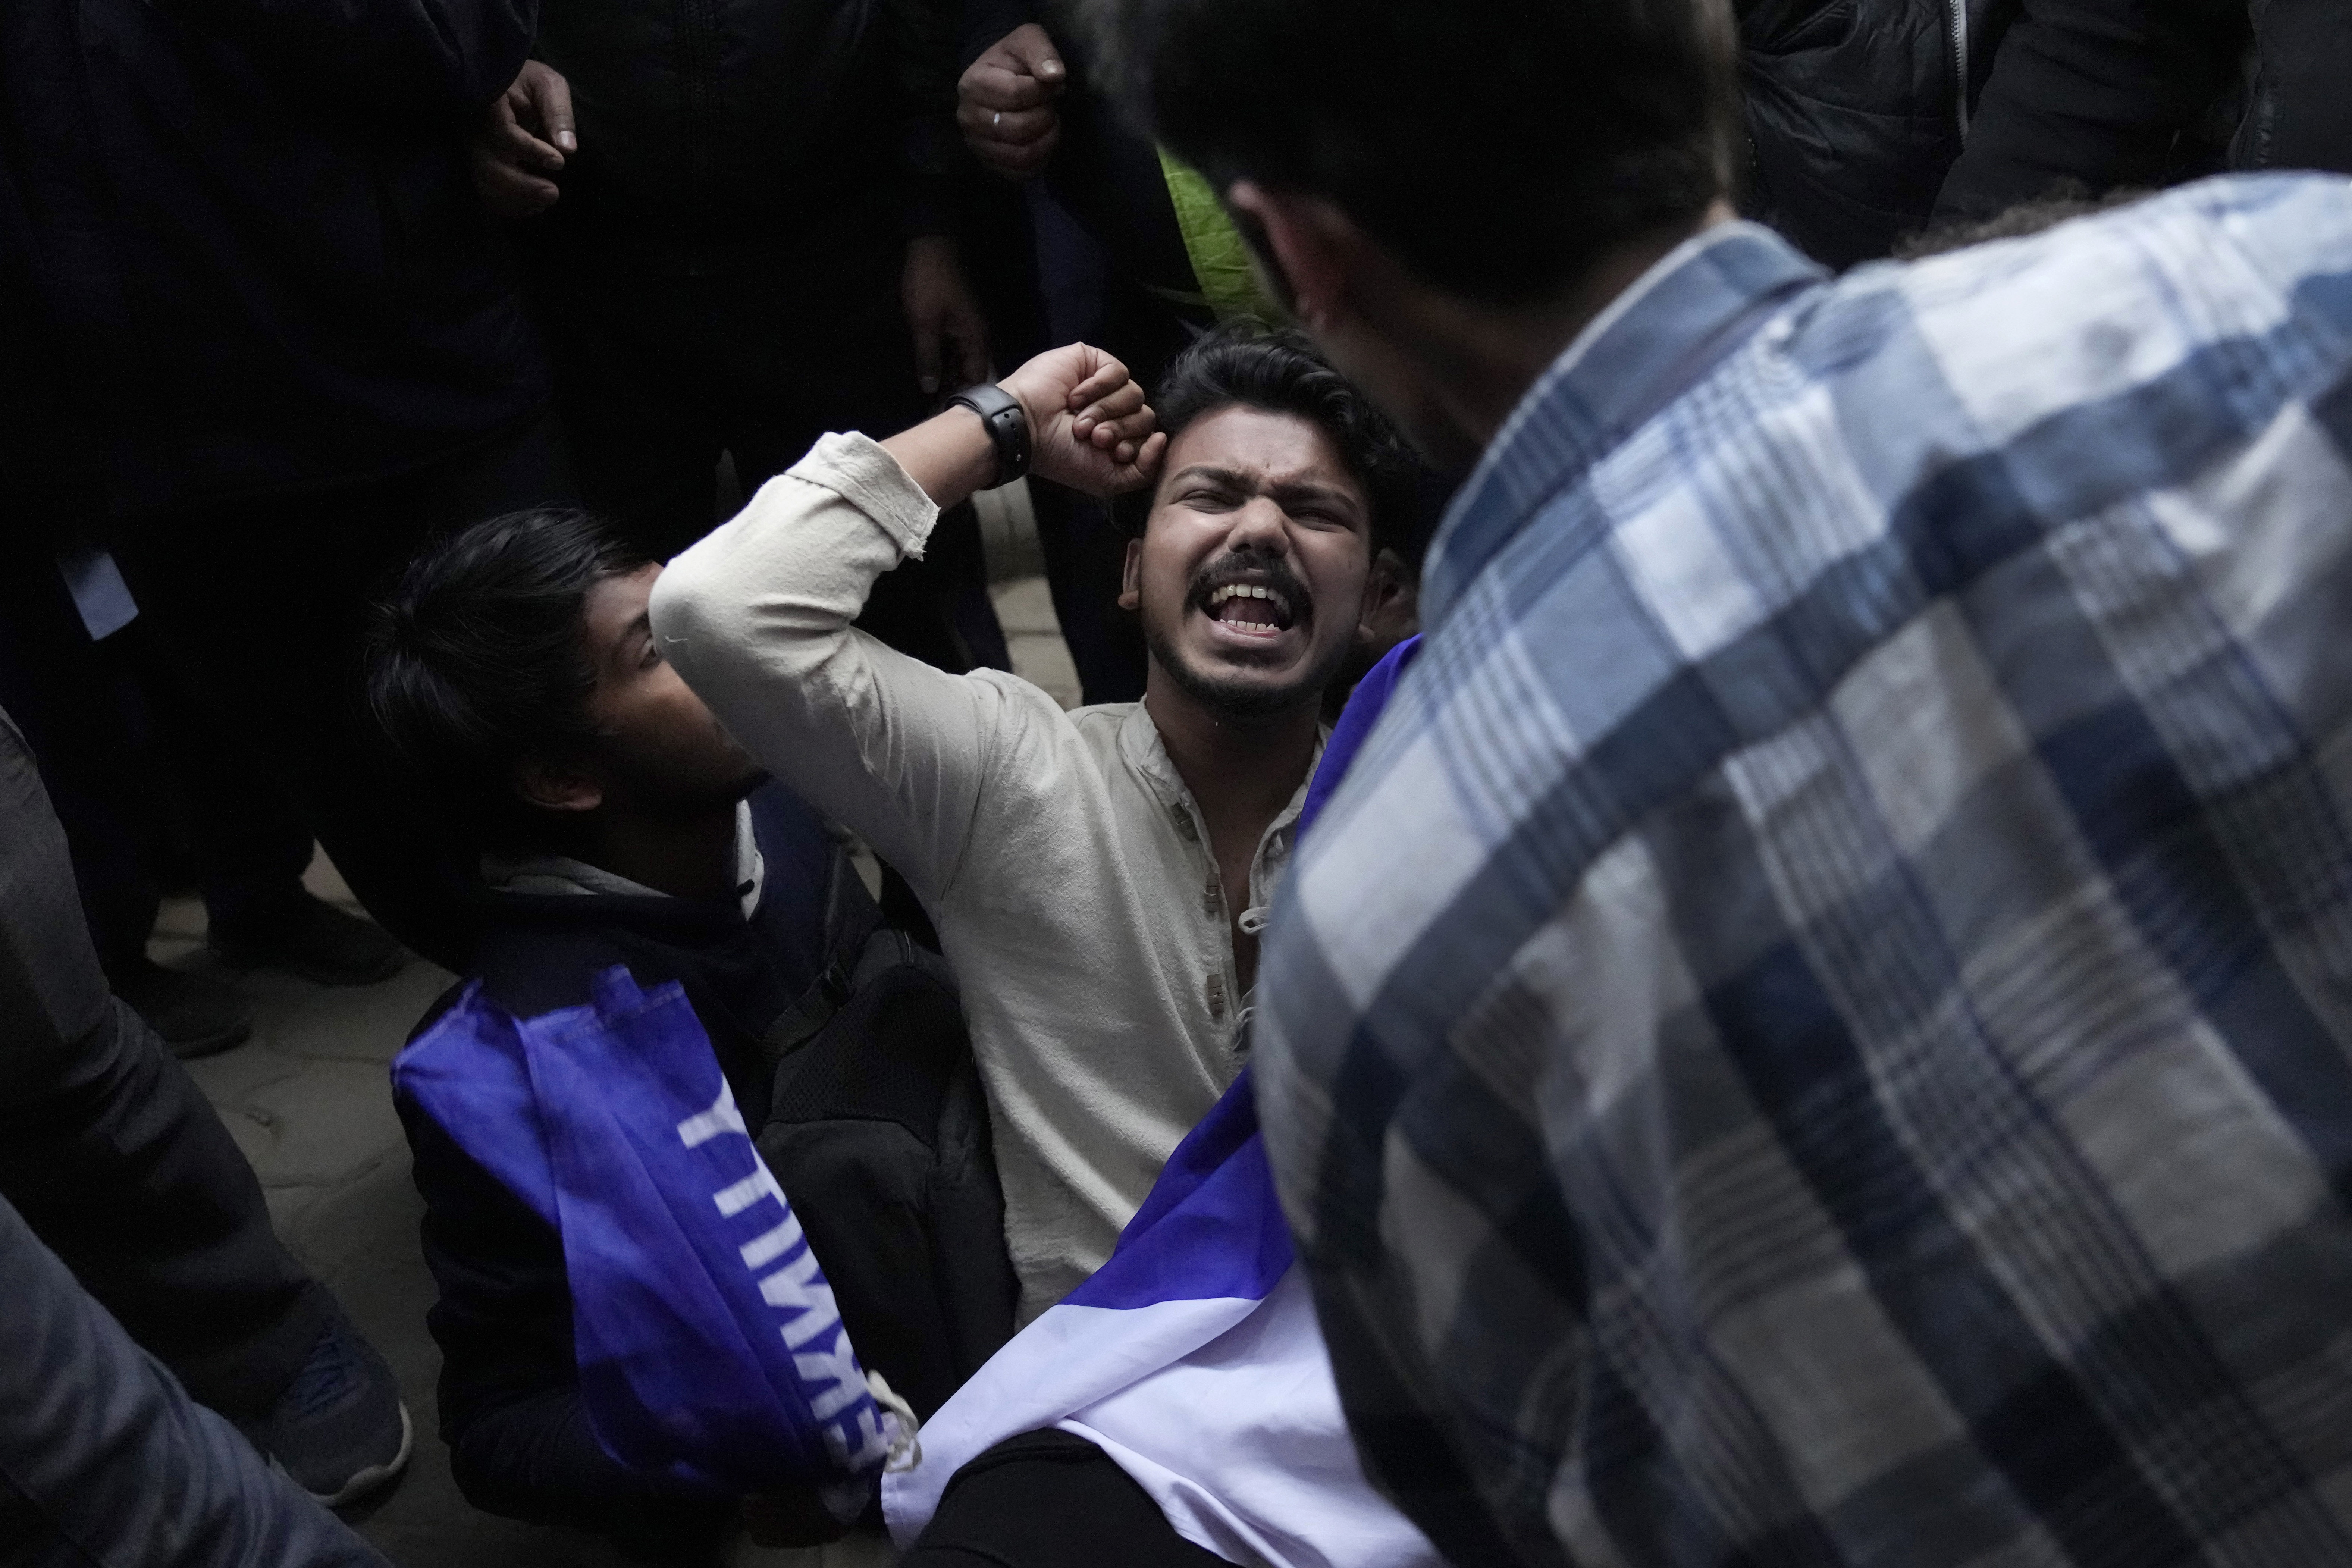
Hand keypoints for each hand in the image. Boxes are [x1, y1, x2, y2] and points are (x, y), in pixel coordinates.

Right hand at [472, 61, 574, 219]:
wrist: (504, 85)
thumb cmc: (529, 83)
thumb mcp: (548, 86)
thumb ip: (558, 111)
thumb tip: (567, 148)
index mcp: (489, 104)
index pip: (503, 133)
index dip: (531, 152)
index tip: (559, 161)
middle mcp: (473, 129)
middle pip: (488, 166)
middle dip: (523, 186)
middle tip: (554, 193)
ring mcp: (470, 149)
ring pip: (484, 184)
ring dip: (517, 200)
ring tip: (547, 199)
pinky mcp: (474, 165)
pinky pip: (484, 193)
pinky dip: (508, 206)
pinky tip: (534, 206)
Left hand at [902, 235, 989, 396]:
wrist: (930, 247)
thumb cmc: (929, 283)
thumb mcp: (924, 323)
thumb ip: (928, 358)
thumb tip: (930, 389)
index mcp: (976, 338)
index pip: (977, 378)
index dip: (962, 397)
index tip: (945, 414)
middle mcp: (977, 337)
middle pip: (970, 373)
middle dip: (954, 391)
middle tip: (934, 411)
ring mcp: (968, 330)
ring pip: (962, 363)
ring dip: (948, 378)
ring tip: (931, 398)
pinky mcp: (957, 323)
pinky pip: (955, 351)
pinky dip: (944, 363)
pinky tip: (931, 375)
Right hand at [957, 23, 1064, 178]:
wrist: (997, 78)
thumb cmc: (1013, 60)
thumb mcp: (1028, 40)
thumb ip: (1042, 52)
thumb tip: (1055, 76)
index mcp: (974, 84)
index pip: (1017, 94)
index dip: (1044, 91)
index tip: (1053, 84)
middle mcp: (969, 118)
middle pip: (1020, 129)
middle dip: (1046, 117)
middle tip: (1051, 105)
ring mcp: (977, 144)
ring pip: (1023, 155)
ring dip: (1047, 140)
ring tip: (1049, 122)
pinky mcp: (989, 164)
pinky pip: (1021, 174)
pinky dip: (1040, 160)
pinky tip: (1042, 140)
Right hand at [1000, 343, 1165, 498]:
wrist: (1028, 431)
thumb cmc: (1061, 456)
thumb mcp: (1109, 480)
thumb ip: (1144, 469)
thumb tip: (1161, 438)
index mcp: (1118, 435)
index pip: (1148, 435)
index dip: (1132, 445)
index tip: (1107, 452)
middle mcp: (1114, 411)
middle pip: (1145, 415)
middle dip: (1119, 430)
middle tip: (1092, 437)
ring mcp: (1105, 385)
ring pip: (1135, 394)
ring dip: (1105, 412)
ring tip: (1080, 421)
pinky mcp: (1094, 362)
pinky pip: (1119, 373)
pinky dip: (1097, 389)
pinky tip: (1075, 398)